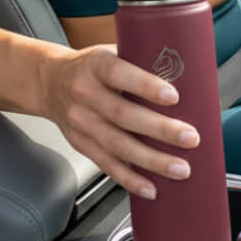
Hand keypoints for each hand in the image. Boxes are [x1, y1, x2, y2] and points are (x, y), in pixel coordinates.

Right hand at [41, 43, 199, 198]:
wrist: (50, 82)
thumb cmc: (92, 67)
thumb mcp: (111, 52)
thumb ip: (141, 60)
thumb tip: (189, 71)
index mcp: (96, 65)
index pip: (119, 74)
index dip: (145, 86)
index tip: (173, 96)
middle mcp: (85, 93)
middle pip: (122, 114)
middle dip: (159, 129)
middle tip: (190, 138)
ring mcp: (80, 121)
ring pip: (116, 145)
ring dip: (151, 161)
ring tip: (180, 168)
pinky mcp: (81, 143)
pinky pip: (106, 164)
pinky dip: (130, 179)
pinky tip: (151, 188)